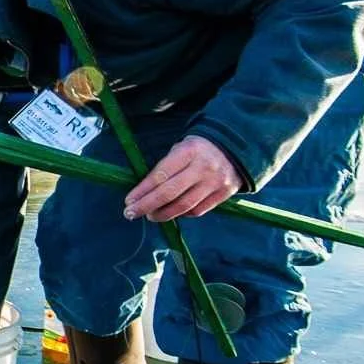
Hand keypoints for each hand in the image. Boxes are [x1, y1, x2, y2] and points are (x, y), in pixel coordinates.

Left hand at [123, 136, 240, 221]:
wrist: (236, 147)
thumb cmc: (198, 149)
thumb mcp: (181, 149)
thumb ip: (165, 168)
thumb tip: (142, 192)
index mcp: (188, 151)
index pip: (160, 175)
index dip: (142, 191)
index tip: (128, 201)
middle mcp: (203, 167)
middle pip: (169, 193)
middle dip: (147, 205)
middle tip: (131, 213)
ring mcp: (215, 182)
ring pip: (183, 206)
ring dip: (162, 214)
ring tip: (150, 215)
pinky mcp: (224, 194)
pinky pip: (197, 210)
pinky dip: (181, 214)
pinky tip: (171, 213)